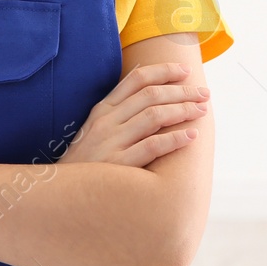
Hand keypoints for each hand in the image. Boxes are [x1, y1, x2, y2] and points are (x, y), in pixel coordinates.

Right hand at [57, 62, 207, 167]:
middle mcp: (106, 121)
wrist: (62, 194)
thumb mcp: (96, 130)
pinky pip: (152, 146)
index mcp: (103, 109)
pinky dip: (175, 139)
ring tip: (201, 110)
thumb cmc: (88, 162)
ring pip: (154, 116)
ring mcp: (111, 142)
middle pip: (151, 95)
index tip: (185, 70)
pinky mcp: (118, 165)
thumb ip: (119, 110)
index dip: (164, 71)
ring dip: (183, 110)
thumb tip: (147, 87)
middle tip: (204, 93)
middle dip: (182, 91)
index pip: (137, 79)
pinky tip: (191, 136)